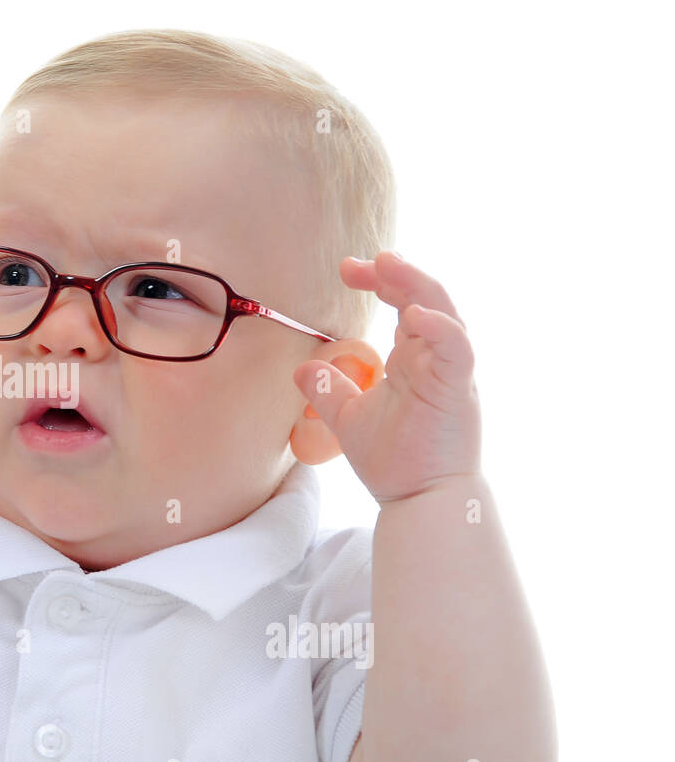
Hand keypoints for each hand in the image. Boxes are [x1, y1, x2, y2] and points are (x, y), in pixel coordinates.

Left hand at [294, 252, 480, 502]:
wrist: (418, 500)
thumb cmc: (395, 462)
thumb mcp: (348, 418)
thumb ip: (328, 390)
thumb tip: (302, 367)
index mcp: (413, 358)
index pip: (402, 304)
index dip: (379, 281)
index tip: (346, 269)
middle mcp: (435, 358)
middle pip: (424, 298)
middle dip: (394, 274)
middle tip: (361, 261)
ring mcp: (449, 372)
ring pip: (444, 313)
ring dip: (417, 286)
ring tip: (390, 264)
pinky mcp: (458, 390)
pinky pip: (456, 349)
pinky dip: (439, 328)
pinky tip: (414, 315)